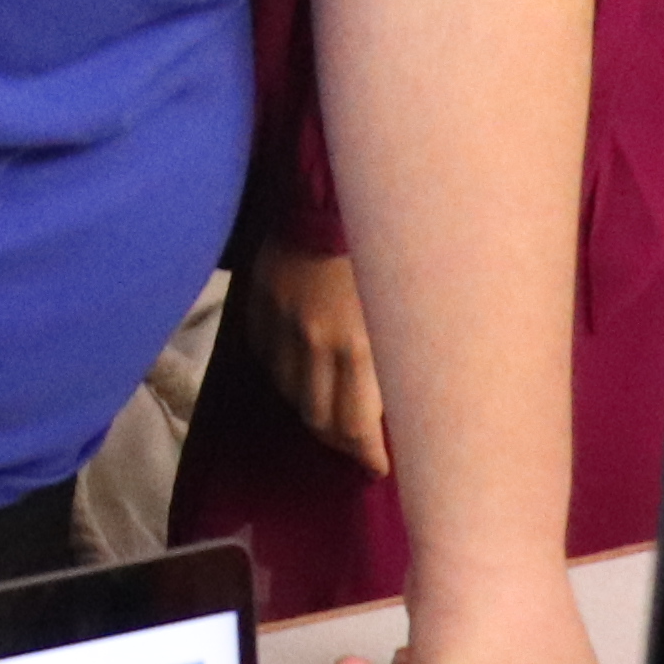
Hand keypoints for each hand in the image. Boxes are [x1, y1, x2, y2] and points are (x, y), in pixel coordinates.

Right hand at [246, 246, 387, 473]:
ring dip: (313, 409)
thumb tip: (401, 406)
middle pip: (319, 419)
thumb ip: (396, 358)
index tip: (379, 467)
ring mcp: (280, 327)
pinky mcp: (257, 310)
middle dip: (340, 441)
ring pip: (291, 395)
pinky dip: (286, 376)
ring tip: (332, 412)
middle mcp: (315, 344)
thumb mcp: (407, 309)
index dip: (366, 455)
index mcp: (360, 345)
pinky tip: (303, 373)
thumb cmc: (386, 249)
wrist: (330, 196)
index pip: (355, 427)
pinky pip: (268, 362)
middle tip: (358, 446)